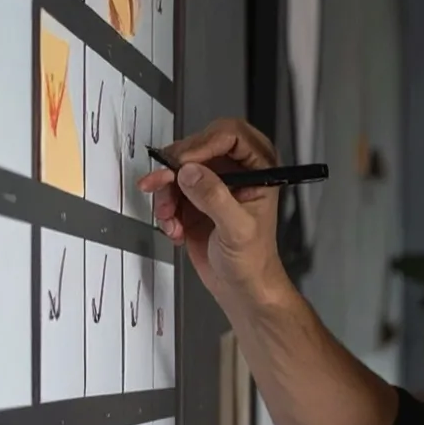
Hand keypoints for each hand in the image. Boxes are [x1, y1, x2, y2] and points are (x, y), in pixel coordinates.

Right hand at [138, 118, 288, 310]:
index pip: (231, 135)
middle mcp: (237, 171)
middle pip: (199, 146)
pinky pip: (170, 190)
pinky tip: (174, 230)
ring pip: (179, 168)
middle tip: (163, 184)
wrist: (242, 289)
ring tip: (169, 219)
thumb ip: (214, 198)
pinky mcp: (195, 200)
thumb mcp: (237, 230)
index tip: (184, 164)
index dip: (204, 144)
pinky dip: (166, 209)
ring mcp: (214, 184)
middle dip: (177, 168)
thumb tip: (190, 172)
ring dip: (167, 192)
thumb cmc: (254, 262)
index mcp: (260, 169)